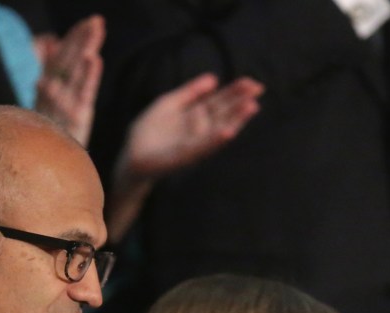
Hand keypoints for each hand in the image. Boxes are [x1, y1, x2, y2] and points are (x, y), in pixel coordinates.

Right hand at [33, 14, 103, 146]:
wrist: (44, 172)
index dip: (72, 40)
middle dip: (81, 39)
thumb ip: (50, 79)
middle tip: (96, 20)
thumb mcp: (46, 110)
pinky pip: (84, 92)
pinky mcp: (77, 117)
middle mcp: (53, 93)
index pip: (60, 59)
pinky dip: (89, 75)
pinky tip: (94, 59)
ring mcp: (64, 104)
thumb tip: (50, 48)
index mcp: (47, 90)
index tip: (86, 24)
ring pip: (76, 70)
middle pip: (69, 60)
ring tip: (96, 30)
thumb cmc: (46, 142)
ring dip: (86, 48)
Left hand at [117, 73, 262, 184]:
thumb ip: (190, 92)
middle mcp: (199, 131)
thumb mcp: (169, 104)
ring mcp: (193, 144)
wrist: (131, 156)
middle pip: (224, 114)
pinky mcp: (183, 157)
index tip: (251, 83)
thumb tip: (214, 78)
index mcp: (196, 117)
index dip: (235, 92)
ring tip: (251, 107)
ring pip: (218, 130)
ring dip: (236, 120)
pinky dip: (215, 140)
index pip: (220, 102)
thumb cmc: (149, 131)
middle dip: (240, 103)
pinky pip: (201, 147)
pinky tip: (227, 132)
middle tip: (257, 90)